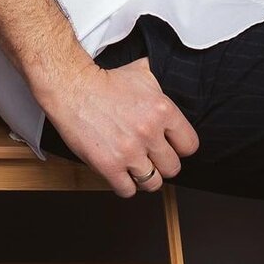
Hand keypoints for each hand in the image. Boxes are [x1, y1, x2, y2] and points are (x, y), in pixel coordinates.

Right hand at [43, 56, 198, 197]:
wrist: (73, 88)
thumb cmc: (105, 81)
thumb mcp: (143, 73)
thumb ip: (162, 85)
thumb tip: (176, 82)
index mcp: (162, 110)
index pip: (190, 145)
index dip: (179, 147)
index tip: (169, 145)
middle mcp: (149, 132)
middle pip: (172, 168)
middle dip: (161, 163)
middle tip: (150, 155)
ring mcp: (129, 152)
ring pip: (153, 183)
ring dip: (144, 176)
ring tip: (134, 165)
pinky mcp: (109, 166)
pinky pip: (128, 191)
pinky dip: (124, 184)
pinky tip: (119, 171)